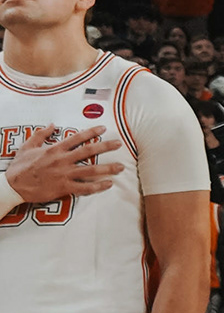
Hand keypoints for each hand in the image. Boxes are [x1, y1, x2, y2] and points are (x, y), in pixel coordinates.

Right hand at [5, 126, 121, 208]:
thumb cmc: (20, 166)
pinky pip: (84, 187)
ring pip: (91, 170)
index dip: (91, 132)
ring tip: (121, 167)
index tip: (103, 128)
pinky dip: (98, 186)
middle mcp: (62, 160)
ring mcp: (64, 174)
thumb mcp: (28, 146)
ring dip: (107, 168)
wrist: (13, 185)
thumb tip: (52, 125)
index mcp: (54, 150)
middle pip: (88, 152)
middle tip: (119, 144)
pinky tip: (108, 184)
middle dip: (105, 147)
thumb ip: (41, 135)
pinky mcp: (64, 187)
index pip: (76, 138)